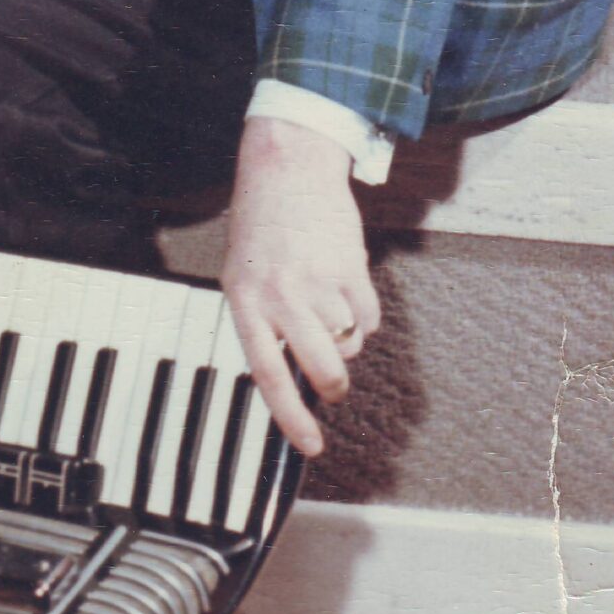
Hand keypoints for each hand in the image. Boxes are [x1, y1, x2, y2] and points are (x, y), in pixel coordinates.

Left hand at [221, 114, 381, 459]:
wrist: (287, 167)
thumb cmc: (262, 226)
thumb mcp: (243, 276)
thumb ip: (263, 322)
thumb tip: (294, 376)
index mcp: (245, 302)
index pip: (268, 375)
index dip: (292, 417)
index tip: (312, 446)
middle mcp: (280, 295)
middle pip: (322, 369)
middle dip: (335, 384)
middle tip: (335, 382)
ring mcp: (317, 281)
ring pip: (349, 343)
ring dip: (347, 336)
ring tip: (330, 303)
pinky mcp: (350, 266)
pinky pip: (369, 317)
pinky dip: (364, 312)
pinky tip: (346, 285)